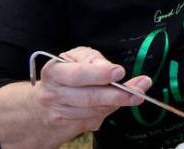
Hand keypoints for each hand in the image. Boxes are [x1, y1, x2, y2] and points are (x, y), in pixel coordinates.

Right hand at [34, 47, 151, 133]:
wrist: (44, 103)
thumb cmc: (66, 73)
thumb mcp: (76, 57)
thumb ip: (93, 60)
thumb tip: (112, 69)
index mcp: (54, 72)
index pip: (78, 74)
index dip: (100, 74)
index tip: (119, 72)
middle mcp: (54, 95)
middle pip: (89, 97)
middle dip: (117, 94)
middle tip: (139, 90)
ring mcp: (60, 113)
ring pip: (95, 111)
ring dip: (118, 103)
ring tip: (137, 95)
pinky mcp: (69, 126)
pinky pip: (94, 120)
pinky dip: (108, 111)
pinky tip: (116, 103)